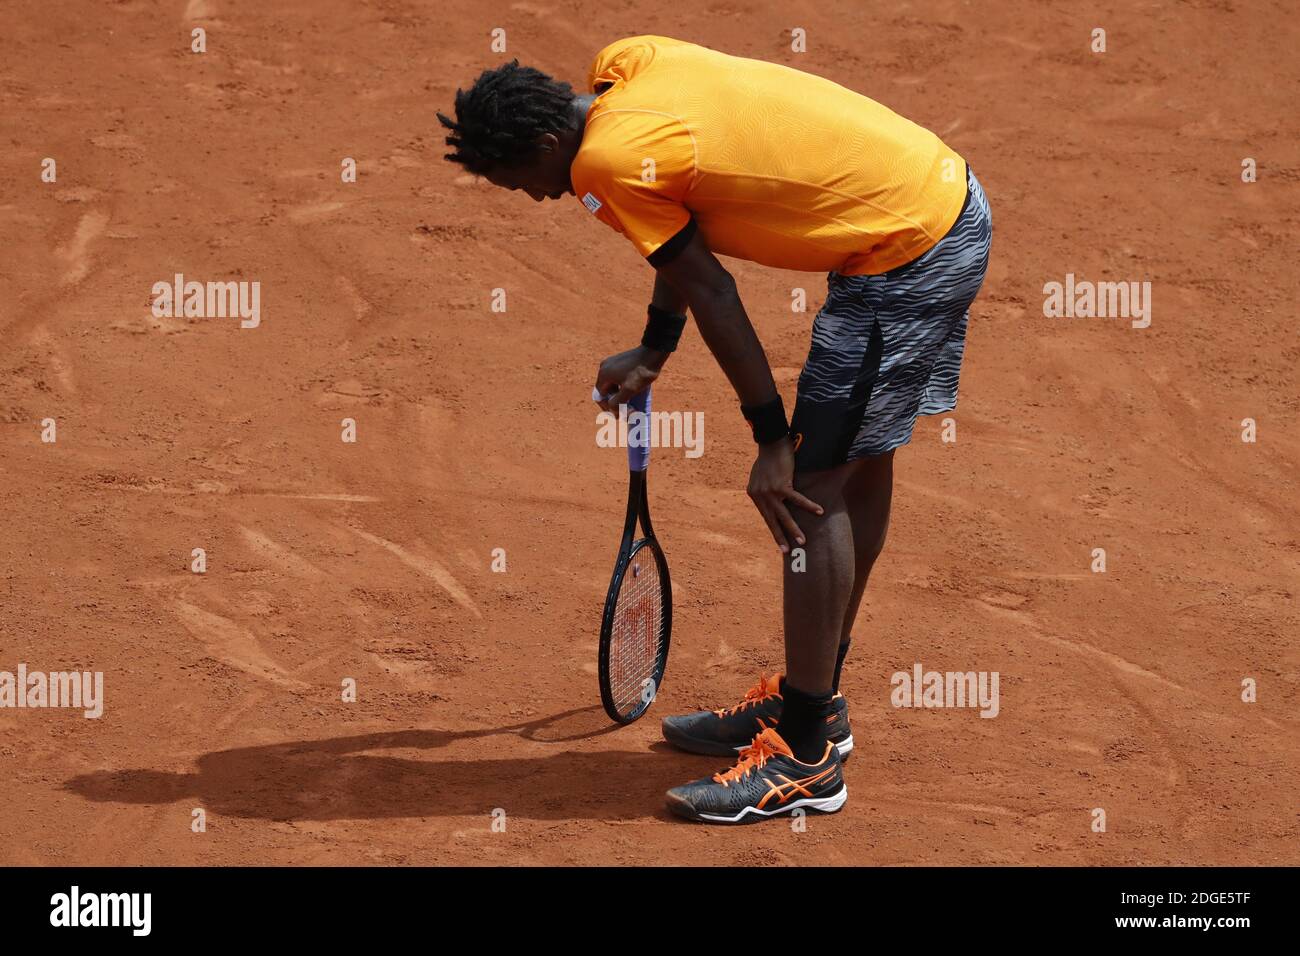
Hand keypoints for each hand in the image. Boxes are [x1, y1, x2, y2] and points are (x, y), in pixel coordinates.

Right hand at [594, 345, 667, 410]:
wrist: (653, 353)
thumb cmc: (640, 372)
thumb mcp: (628, 390)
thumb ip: (617, 403)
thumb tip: (612, 412)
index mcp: (603, 374)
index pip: (599, 396)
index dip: (608, 408)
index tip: (618, 415)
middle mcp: (604, 367)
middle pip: (606, 391)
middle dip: (616, 402)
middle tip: (627, 410)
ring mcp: (612, 363)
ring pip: (613, 385)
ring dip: (620, 395)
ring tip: (631, 403)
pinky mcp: (620, 361)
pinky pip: (618, 378)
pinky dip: (623, 386)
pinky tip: (633, 391)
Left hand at [747, 437, 823, 552]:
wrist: (770, 441)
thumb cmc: (768, 456)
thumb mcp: (761, 475)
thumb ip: (765, 488)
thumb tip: (772, 498)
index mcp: (755, 494)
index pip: (766, 516)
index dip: (773, 529)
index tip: (780, 542)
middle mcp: (760, 496)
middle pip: (772, 521)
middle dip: (780, 537)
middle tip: (787, 551)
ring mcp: (770, 492)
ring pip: (784, 515)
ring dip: (794, 529)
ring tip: (803, 541)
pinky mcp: (781, 485)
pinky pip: (797, 500)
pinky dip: (809, 506)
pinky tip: (819, 512)